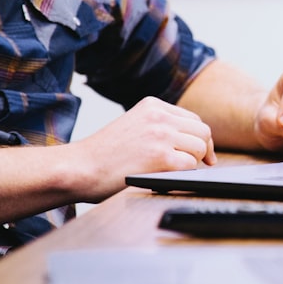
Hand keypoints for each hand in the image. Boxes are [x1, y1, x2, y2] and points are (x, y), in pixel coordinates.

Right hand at [70, 96, 215, 200]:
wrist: (79, 167)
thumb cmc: (104, 154)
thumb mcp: (133, 126)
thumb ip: (159, 127)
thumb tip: (194, 143)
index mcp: (152, 106)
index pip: (193, 119)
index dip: (199, 138)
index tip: (201, 154)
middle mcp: (159, 116)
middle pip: (202, 132)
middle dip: (203, 151)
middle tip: (200, 165)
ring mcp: (161, 135)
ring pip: (200, 148)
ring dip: (193, 163)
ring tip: (174, 172)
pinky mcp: (161, 157)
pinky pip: (191, 166)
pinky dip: (184, 175)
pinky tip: (168, 178)